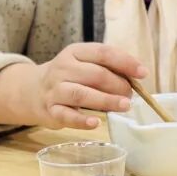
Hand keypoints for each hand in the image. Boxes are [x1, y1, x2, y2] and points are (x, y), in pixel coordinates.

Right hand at [0, 43, 146, 129]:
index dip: (125, 62)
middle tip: (131, 95)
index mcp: (76, 52)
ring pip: (81, 94)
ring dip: (106, 100)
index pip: (103, 53)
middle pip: (95, 74)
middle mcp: (63, 68)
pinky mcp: (50, 110)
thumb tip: (138, 76)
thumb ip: (110, 67)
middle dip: (118, 85)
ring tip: (124, 106)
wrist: (32, 90)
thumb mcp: (86, 63)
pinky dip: (81, 121)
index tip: (143, 73)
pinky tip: (96, 123)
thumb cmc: (71, 76)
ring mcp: (55, 89)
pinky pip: (66, 116)